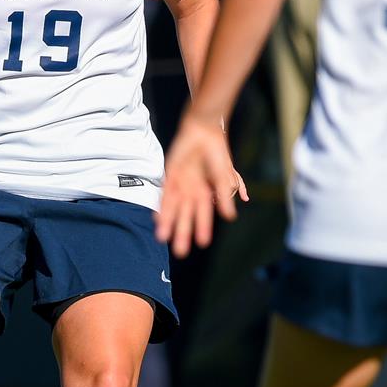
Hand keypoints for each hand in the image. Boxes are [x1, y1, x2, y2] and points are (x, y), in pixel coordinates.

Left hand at [155, 114, 246, 257]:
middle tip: (179, 252)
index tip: (202, 243)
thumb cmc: (218, 155)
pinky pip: (164, 195)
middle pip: (187, 218)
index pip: (204, 216)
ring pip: (173, 210)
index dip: (203, 229)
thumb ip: (225, 196)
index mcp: (209, 196)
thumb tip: (229, 217)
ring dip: (168, 224)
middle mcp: (194, 194)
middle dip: (183, 233)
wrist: (204, 133)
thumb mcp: (226, 176)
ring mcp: (181, 187)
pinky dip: (160, 207)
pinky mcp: (170, 178)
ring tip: (162, 239)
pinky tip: (156, 219)